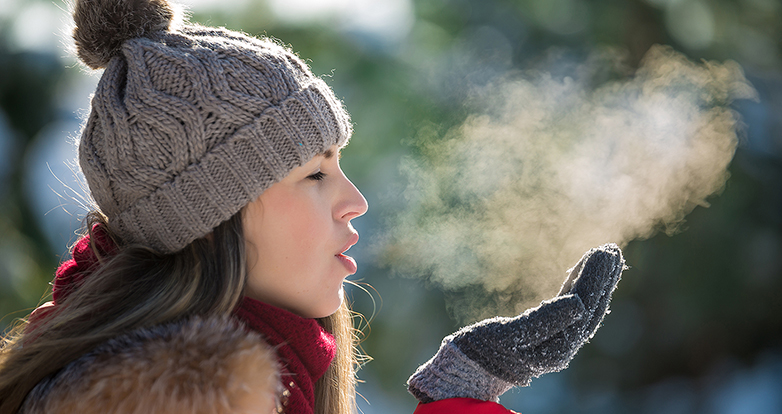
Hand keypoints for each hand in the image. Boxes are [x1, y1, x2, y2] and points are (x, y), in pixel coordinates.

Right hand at [408, 244, 624, 402]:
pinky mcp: (545, 335)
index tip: (603, 251)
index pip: (583, 306)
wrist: (468, 369)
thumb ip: (544, 321)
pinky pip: (569, 309)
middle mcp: (562, 347)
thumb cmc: (482, 350)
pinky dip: (577, 288)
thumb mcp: (509, 335)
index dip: (595, 278)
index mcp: (557, 347)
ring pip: (584, 307)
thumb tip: (580, 304)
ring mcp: (556, 342)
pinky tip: (580, 274)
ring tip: (605, 256)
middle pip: (589, 307)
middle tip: (611, 249)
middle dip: (602, 278)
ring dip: (595, 282)